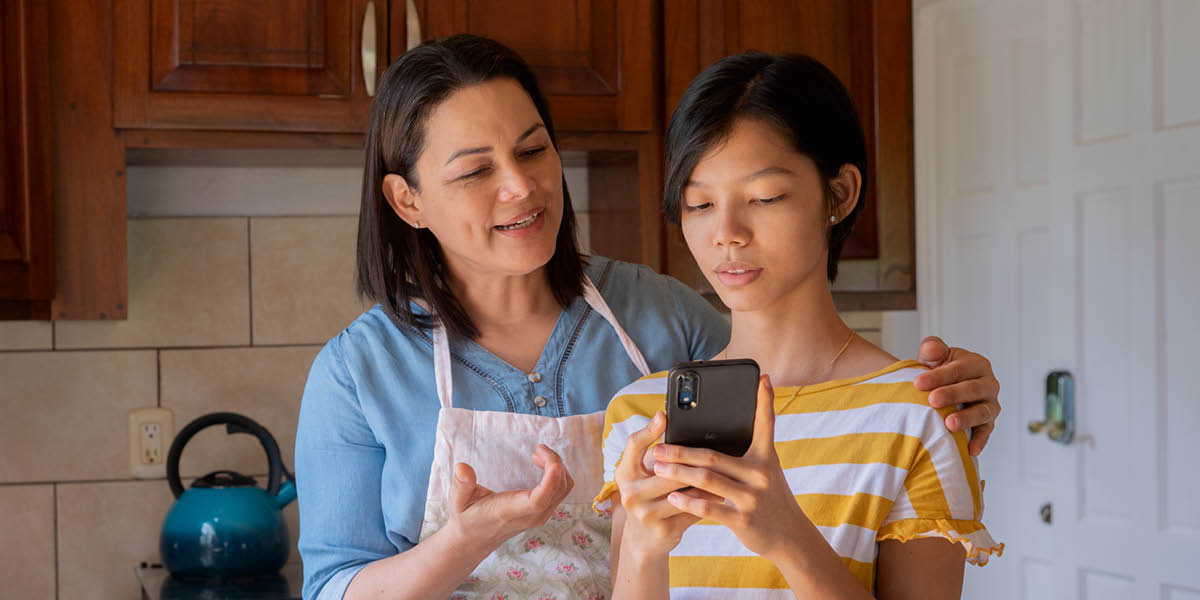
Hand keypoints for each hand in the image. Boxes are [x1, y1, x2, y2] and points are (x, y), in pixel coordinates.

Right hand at [445, 444, 573, 550]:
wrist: (473, 540)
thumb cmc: (465, 518)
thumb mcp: (457, 501)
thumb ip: (461, 484)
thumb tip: (462, 467)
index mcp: (508, 511)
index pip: (537, 501)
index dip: (550, 482)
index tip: (554, 463)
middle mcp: (529, 516)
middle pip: (557, 489)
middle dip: (554, 462)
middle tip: (537, 449)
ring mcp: (539, 516)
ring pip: (563, 489)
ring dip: (557, 467)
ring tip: (537, 454)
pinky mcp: (543, 512)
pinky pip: (560, 491)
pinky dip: (557, 474)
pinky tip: (540, 464)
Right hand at [615, 412, 719, 556]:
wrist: (643, 540)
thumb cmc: (649, 497)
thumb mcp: (642, 475)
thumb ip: (654, 454)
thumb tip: (666, 418)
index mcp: (624, 473)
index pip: (634, 445)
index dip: (649, 430)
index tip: (664, 415)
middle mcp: (630, 493)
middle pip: (669, 470)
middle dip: (694, 463)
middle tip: (718, 452)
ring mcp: (645, 514)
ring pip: (684, 492)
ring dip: (707, 484)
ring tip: (725, 474)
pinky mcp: (662, 530)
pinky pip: (691, 511)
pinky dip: (707, 503)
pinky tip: (721, 496)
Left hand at [652, 375, 810, 561]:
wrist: (790, 536)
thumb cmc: (771, 498)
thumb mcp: (767, 470)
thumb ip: (749, 451)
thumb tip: (721, 433)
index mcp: (765, 457)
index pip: (765, 423)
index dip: (764, 400)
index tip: (761, 378)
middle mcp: (760, 474)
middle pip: (712, 455)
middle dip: (680, 451)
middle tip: (657, 448)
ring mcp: (751, 497)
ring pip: (706, 479)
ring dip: (677, 474)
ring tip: (656, 469)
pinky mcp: (743, 519)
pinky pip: (709, 508)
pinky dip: (689, 501)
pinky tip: (673, 497)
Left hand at [914, 336, 1001, 455]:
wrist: (943, 389)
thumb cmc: (938, 371)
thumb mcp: (934, 357)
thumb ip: (933, 348)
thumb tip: (932, 349)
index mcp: (976, 364)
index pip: (959, 369)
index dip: (938, 375)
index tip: (917, 383)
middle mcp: (988, 384)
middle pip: (973, 389)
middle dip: (952, 394)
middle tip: (932, 400)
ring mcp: (990, 404)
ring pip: (982, 411)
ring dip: (966, 418)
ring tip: (949, 424)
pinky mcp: (988, 423)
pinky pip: (986, 432)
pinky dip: (980, 440)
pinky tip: (969, 449)